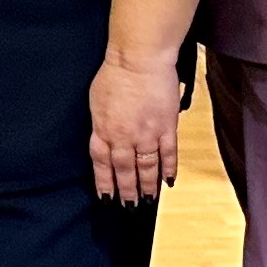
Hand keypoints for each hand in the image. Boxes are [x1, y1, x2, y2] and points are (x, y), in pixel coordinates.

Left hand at [88, 52, 183, 203]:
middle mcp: (123, 137)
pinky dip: (168, 170)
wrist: (139, 59)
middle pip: (124, 170)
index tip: (106, 197)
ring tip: (148, 201)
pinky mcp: (166, 127)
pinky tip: (169, 182)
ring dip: (147, 186)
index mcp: (103, 129)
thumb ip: (101, 123)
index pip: (101, 163)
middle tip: (129, 207)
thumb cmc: (116, 72)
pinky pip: (168, 154)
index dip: (104, 182)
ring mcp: (146, 134)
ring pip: (146, 168)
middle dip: (126, 191)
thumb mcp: (97, 100)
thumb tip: (104, 136)